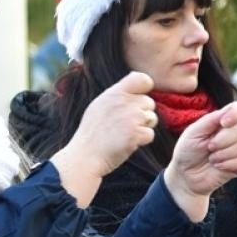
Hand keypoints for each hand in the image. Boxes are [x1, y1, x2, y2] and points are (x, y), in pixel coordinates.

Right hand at [51, 71, 155, 205]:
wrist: (84, 157)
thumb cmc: (91, 134)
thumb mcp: (98, 106)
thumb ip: (117, 94)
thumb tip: (136, 78)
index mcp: (114, 93)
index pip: (142, 79)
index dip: (145, 89)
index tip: (137, 101)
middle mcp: (123, 102)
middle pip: (149, 103)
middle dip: (142, 114)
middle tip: (125, 125)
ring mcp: (130, 118)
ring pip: (152, 118)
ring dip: (143, 128)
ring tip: (124, 134)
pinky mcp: (135, 134)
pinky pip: (150, 134)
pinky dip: (141, 141)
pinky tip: (126, 143)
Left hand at [164, 101, 236, 217]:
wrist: (185, 176)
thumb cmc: (187, 151)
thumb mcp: (193, 132)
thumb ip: (211, 119)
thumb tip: (230, 112)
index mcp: (222, 121)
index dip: (236, 114)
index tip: (223, 123)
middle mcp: (233, 133)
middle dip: (221, 141)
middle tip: (208, 147)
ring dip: (222, 154)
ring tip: (211, 158)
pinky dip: (227, 165)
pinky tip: (217, 166)